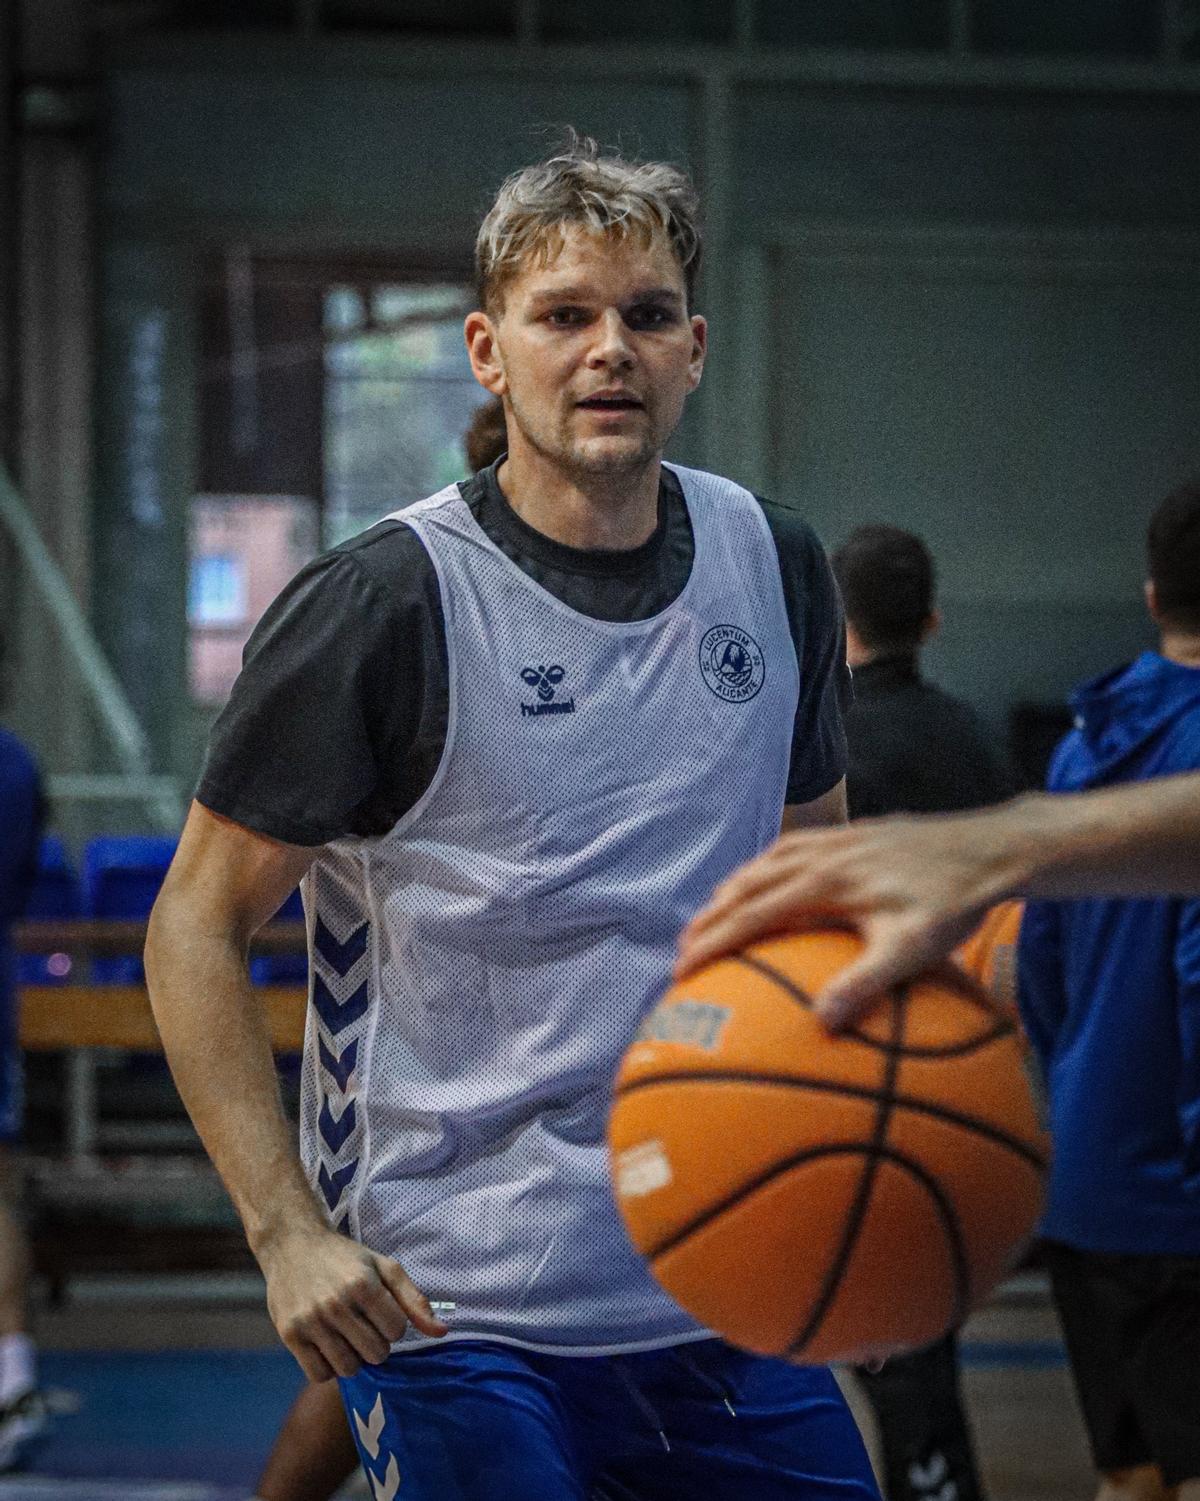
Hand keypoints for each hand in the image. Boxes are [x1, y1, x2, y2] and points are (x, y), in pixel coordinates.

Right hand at [257, 1222, 447, 1381]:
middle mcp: (336, 1304)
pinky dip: (328, 1367)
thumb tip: (441, 1332)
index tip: (381, 1313)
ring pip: (348, 1368)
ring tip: (347, 1337)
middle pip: (375, 1354)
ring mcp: (310, 1321)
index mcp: (363, 1284)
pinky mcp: (290, 1335)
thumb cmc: (344, 1257)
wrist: (293, 1244)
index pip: (396, 1331)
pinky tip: (328, 1347)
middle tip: (364, 1327)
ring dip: (353, 1358)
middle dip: (376, 1344)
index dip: (393, 1325)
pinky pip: (318, 1374)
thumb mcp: (383, 1266)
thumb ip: (413, 1299)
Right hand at [676, 814, 1000, 1028]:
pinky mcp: (851, 833)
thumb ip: (863, 984)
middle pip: (746, 885)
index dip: (711, 942)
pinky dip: (764, 869)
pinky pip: (790, 847)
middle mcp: (819, 854)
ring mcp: (834, 839)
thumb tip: (820, 1023)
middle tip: (683, 951)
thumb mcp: (912, 949)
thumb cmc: (953, 903)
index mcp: (824, 882)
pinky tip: (771, 885)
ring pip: (764, 862)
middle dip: (709, 917)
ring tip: (713, 917)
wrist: (989, 847)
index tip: (682, 971)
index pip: (750, 913)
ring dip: (732, 890)